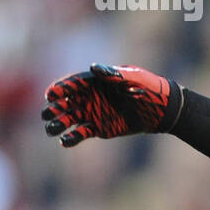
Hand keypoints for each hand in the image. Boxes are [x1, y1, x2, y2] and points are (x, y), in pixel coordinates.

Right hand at [42, 63, 181, 146]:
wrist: (162, 109)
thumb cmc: (148, 88)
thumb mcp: (133, 78)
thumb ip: (113, 74)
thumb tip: (93, 68)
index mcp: (94, 82)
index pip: (71, 85)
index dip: (59, 89)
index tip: (51, 95)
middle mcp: (88, 97)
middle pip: (63, 103)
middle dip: (53, 108)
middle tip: (48, 114)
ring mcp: (91, 113)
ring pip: (67, 119)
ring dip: (57, 124)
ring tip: (52, 129)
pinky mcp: (97, 128)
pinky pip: (79, 134)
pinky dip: (71, 138)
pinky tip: (65, 141)